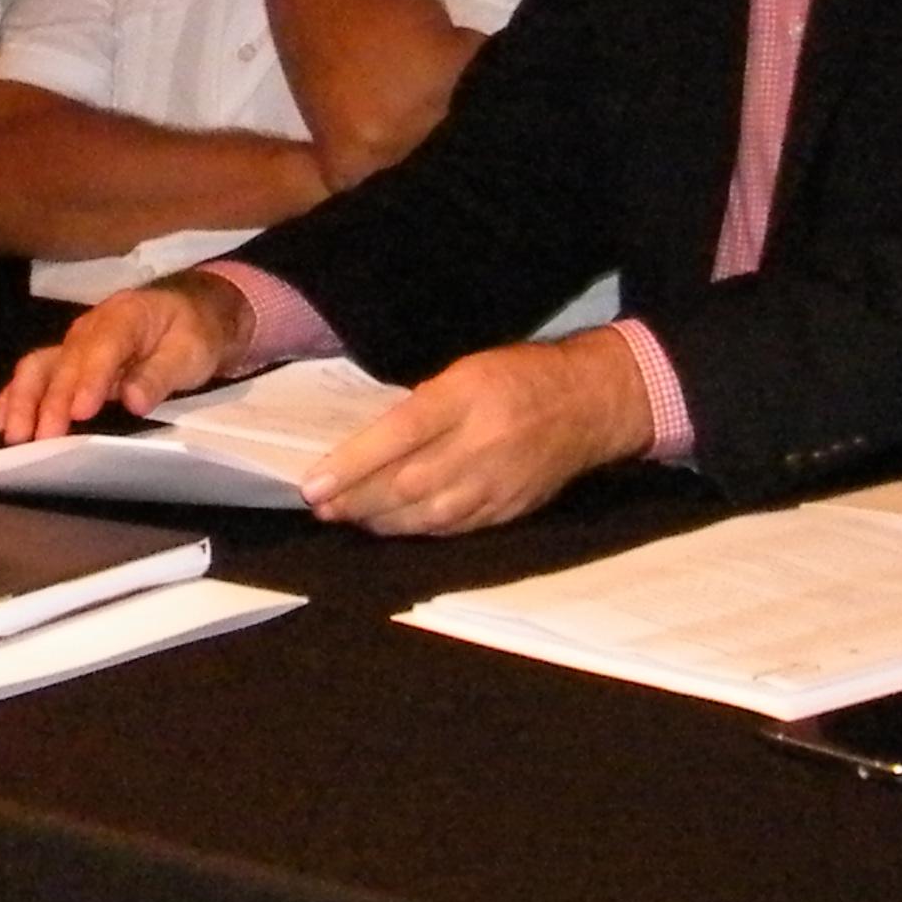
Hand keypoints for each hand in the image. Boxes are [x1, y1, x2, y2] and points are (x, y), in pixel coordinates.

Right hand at [0, 272, 252, 438]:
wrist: (192, 313)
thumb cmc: (193, 332)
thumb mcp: (190, 352)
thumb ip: (160, 375)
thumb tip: (134, 401)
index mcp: (125, 317)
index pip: (102, 349)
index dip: (89, 380)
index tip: (80, 412)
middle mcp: (90, 328)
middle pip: (64, 362)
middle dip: (50, 402)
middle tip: (41, 440)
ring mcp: (74, 344)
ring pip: (39, 367)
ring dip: (23, 401)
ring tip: (14, 436)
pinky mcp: (67, 361)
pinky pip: (36, 376)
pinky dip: (15, 397)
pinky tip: (2, 423)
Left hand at [298, 328, 650, 535]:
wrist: (588, 404)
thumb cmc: (517, 377)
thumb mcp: (465, 371)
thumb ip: (420, 407)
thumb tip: (365, 446)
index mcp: (466, 396)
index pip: (399, 434)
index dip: (353, 464)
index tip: (314, 483)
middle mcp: (482, 443)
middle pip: (407, 484)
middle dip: (357, 500)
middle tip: (321, 506)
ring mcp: (497, 483)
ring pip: (427, 515)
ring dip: (380, 521)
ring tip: (348, 517)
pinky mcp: (508, 510)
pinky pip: (453, 529)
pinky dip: (416, 530)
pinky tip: (392, 526)